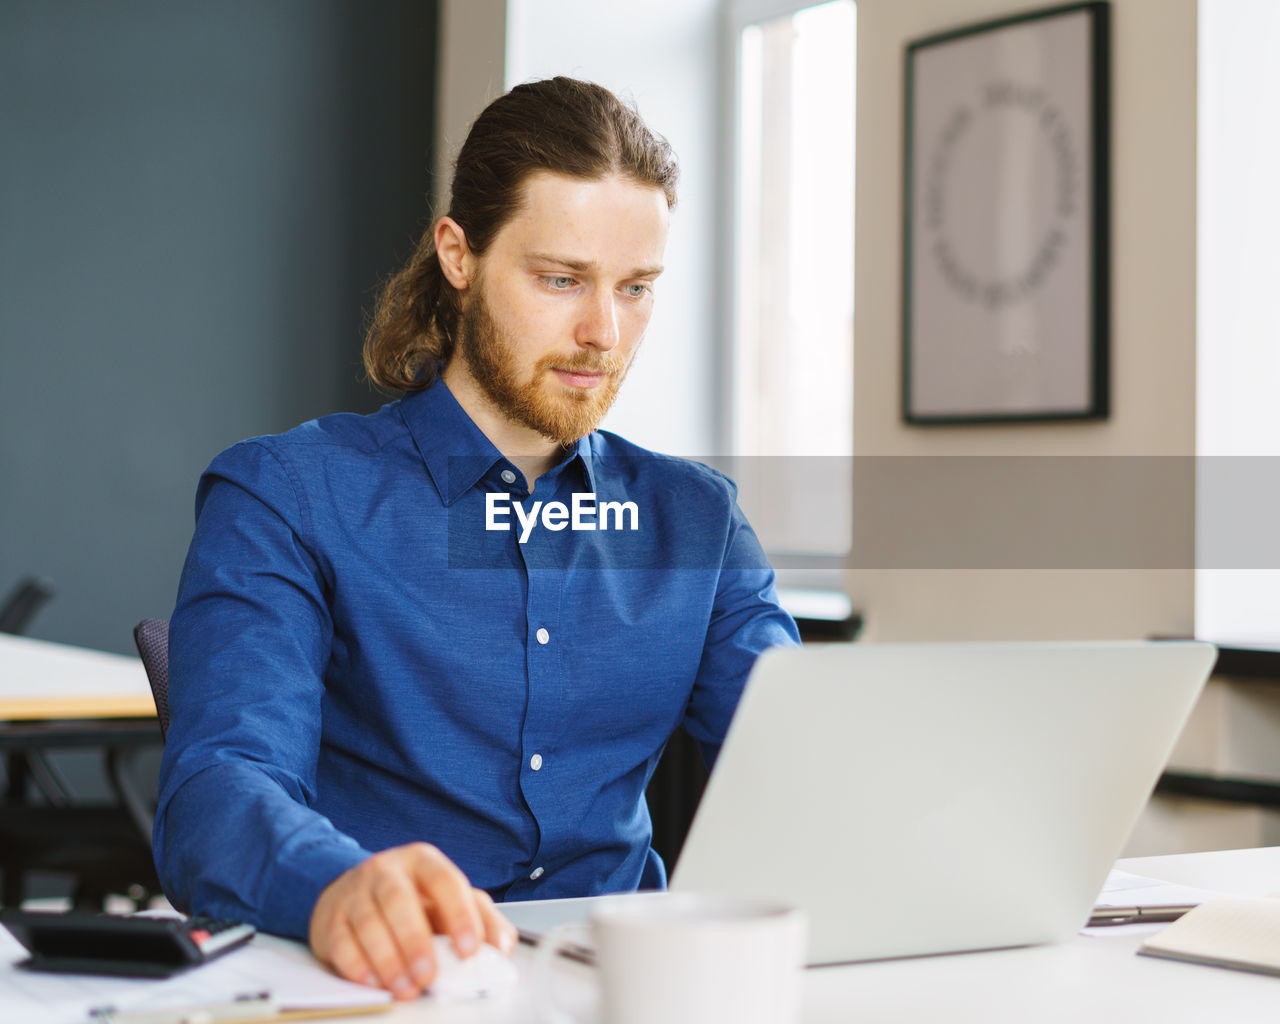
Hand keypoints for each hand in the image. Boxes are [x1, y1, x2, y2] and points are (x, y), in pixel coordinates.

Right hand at [308, 842, 517, 999]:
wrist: (355, 892)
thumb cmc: (413, 901)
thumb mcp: (451, 901)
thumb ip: (484, 920)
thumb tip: (502, 948)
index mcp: (424, 862)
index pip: (445, 881)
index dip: (459, 915)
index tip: (470, 950)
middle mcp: (387, 870)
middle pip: (399, 900)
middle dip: (415, 942)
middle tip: (429, 976)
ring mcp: (355, 892)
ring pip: (368, 922)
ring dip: (388, 960)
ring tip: (406, 988)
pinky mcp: (331, 918)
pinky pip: (341, 941)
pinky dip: (357, 966)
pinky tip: (374, 983)